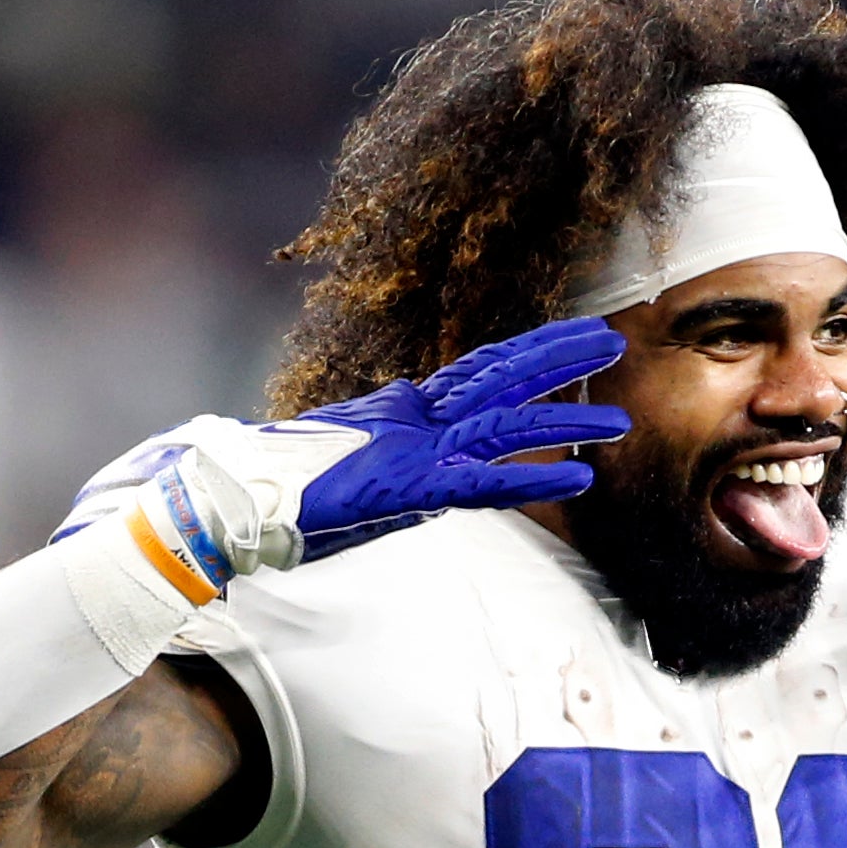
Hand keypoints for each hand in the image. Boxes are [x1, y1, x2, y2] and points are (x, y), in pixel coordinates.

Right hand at [67, 320, 631, 579]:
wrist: (224, 511)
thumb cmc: (276, 497)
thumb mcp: (351, 476)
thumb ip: (395, 471)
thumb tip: (428, 484)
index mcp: (400, 412)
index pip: (474, 372)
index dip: (525, 354)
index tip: (571, 339)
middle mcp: (411, 420)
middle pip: (498, 377)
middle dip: (557, 356)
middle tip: (611, 336)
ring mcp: (410, 448)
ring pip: (504, 422)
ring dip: (567, 416)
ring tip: (623, 418)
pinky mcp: (406, 485)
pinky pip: (484, 480)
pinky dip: (533, 475)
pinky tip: (579, 475)